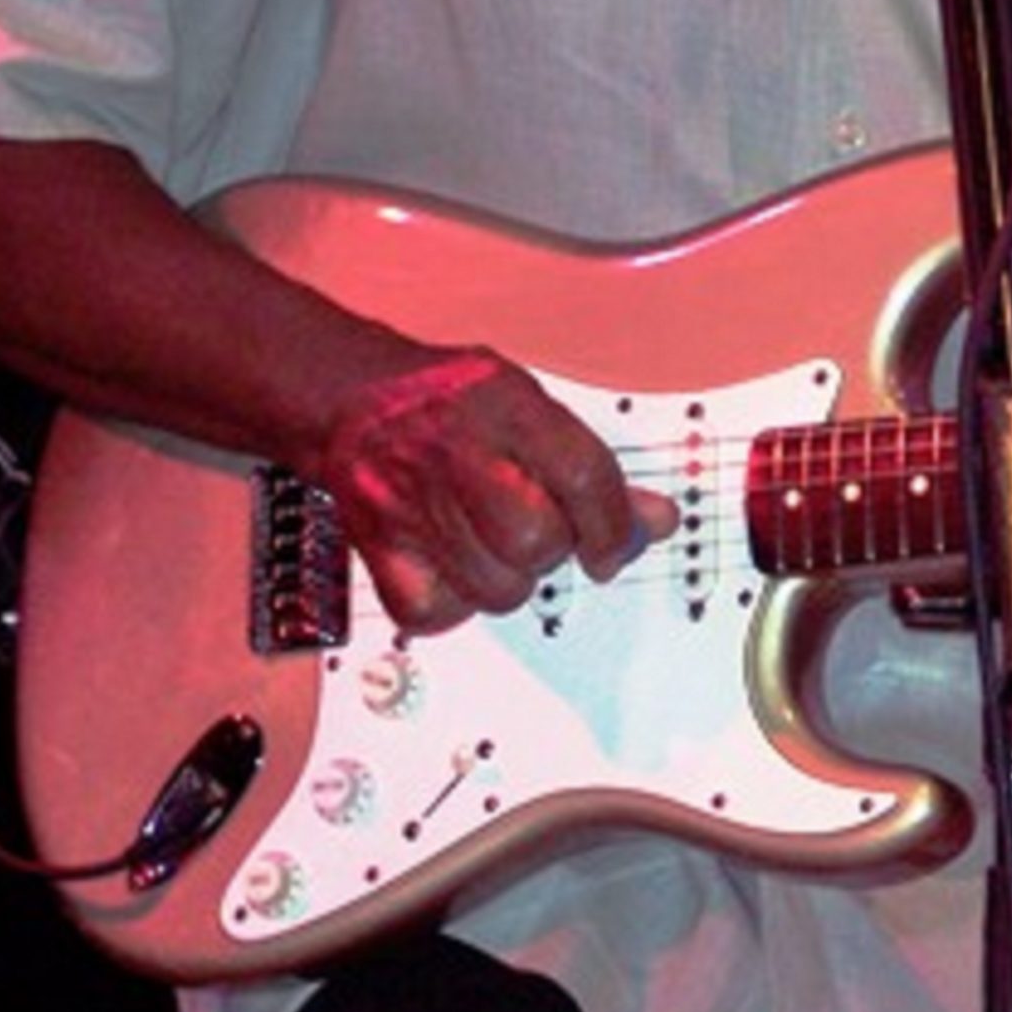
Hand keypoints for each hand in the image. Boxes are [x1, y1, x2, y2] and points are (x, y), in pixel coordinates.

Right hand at [308, 349, 676, 634]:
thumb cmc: (451, 402)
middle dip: (556, 548)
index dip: (615, 525)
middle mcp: (458, 453)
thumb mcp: (532, 406)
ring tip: (498, 544)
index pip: (585, 477)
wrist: (353, 399)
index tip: (615, 546)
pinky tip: (457, 564)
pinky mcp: (380, 547)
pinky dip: (457, 603)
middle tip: (544, 532)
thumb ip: (594, 465)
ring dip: (512, 579)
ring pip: (496, 589)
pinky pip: (438, 612)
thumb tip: (658, 521)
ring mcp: (413, 504)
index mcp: (507, 405)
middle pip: (537, 540)